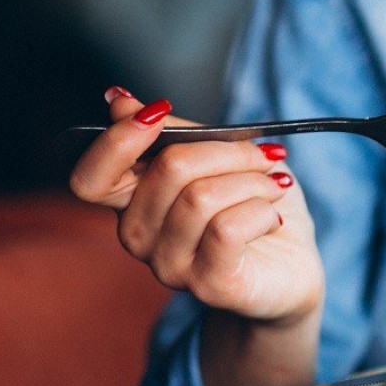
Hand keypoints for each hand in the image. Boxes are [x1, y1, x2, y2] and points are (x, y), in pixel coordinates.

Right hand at [68, 87, 323, 324]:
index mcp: (132, 202)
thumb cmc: (256, 209)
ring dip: (253, 181)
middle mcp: (139, 236)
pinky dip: (262, 210)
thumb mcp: (221, 159)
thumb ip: (176, 133)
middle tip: (265, 155)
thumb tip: (119, 101)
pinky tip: (274, 217)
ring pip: (202, 196)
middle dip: (229, 150)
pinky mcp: (207, 284)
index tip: (160, 110)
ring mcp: (168, 265)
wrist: (294, 268)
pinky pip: (227, 228)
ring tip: (276, 186)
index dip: (119, 139)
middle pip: (168, 168)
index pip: (91, 178)